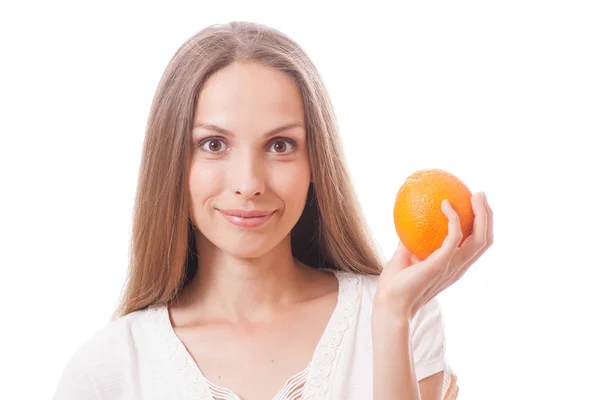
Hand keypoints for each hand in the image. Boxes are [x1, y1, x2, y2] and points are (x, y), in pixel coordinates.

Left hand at [375, 192, 493, 320]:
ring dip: (481, 214)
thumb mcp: (405, 257)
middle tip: (479, 194)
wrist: (390, 303)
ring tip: (474, 195)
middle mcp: (459, 266)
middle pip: (486, 239)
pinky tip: (444, 204)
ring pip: (480, 238)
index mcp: (454, 266)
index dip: (482, 225)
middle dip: (487, 215)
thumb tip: (407, 221)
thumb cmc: (395, 284)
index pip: (477, 245)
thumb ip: (410, 241)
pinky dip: (453, 218)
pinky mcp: (442, 263)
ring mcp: (453, 265)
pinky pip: (453, 236)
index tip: (475, 205)